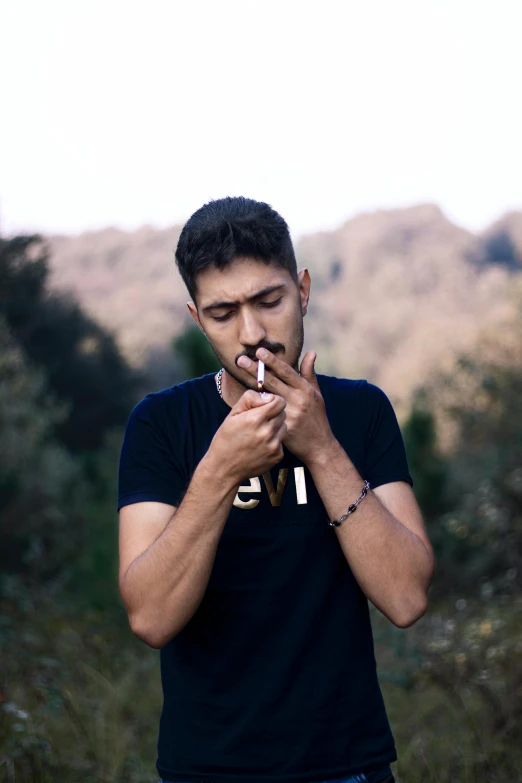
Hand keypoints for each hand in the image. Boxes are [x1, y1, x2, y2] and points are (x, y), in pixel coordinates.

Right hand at [208, 389, 286, 484]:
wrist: (224, 469)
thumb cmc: (226, 440)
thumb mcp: (232, 415)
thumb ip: (249, 399)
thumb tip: (267, 396)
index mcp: (255, 419)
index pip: (280, 402)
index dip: (273, 401)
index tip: (266, 405)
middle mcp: (267, 432)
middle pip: (283, 413)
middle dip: (273, 413)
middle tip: (260, 420)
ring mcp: (274, 446)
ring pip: (284, 427)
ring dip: (275, 427)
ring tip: (260, 433)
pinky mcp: (277, 456)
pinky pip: (281, 442)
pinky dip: (274, 442)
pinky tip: (261, 446)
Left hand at [237, 349, 335, 463]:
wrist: (319, 446)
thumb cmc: (316, 417)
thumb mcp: (317, 394)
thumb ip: (309, 373)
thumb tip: (311, 352)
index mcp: (306, 390)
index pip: (287, 372)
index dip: (272, 361)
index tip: (259, 351)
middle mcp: (298, 400)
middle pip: (273, 382)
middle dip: (256, 370)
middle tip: (241, 359)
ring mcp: (290, 415)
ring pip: (266, 397)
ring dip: (252, 385)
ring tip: (238, 374)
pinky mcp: (283, 428)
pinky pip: (266, 415)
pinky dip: (255, 407)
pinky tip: (242, 400)